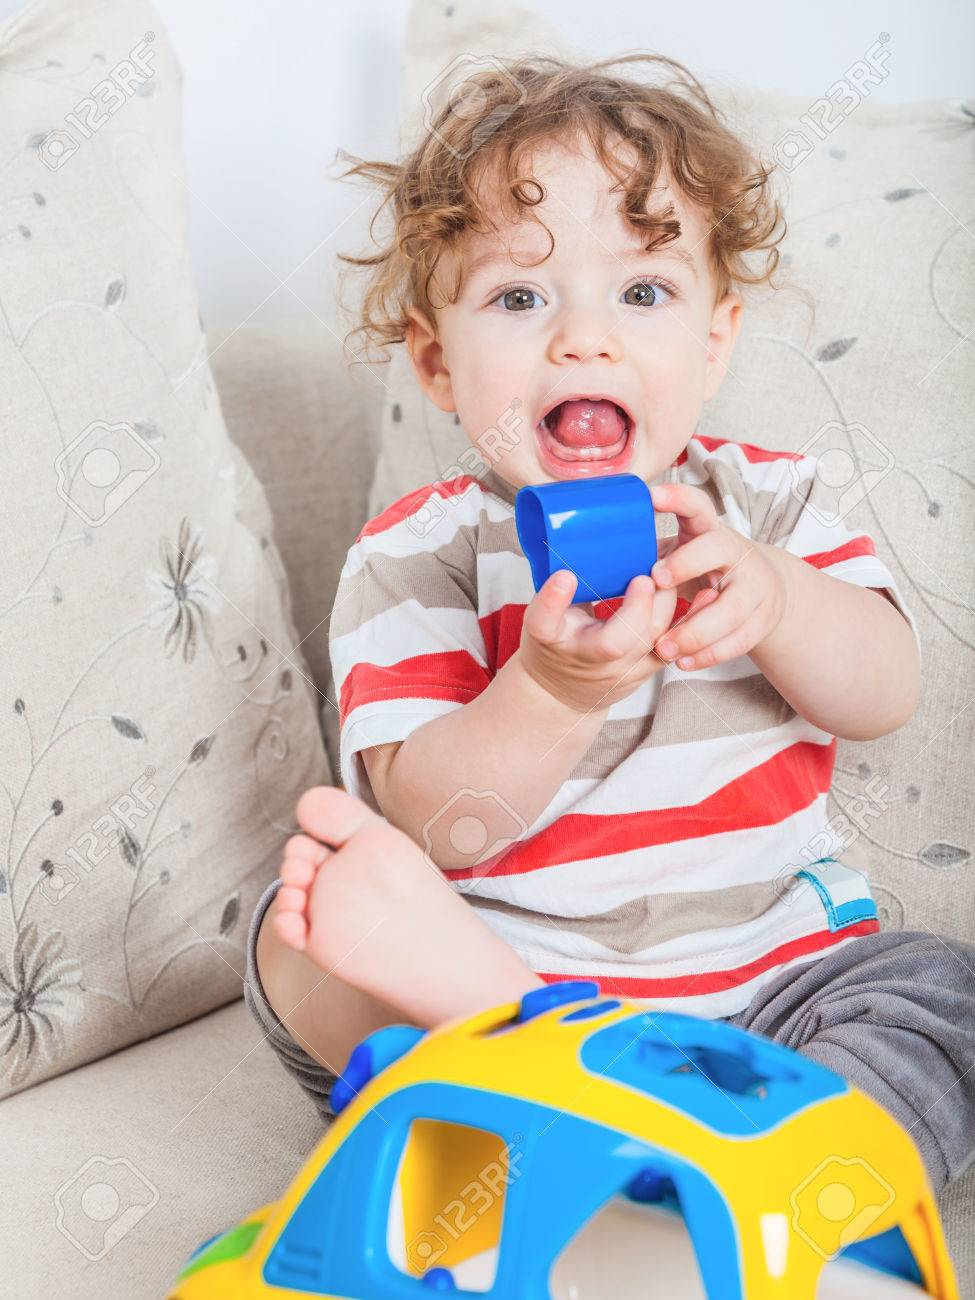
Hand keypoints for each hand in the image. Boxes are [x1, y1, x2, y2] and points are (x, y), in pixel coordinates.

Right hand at [516, 568, 681, 713]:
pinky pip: (670, 648)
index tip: (564, 576)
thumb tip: (589, 536)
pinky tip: (691, 597)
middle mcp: (582, 659)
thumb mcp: (545, 611)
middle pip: (611, 643)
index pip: (543, 623)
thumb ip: (565, 585)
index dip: (552, 601)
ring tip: (669, 577)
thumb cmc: (555, 641)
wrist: (559, 690)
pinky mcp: (642, 673)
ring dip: (664, 608)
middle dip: (635, 609)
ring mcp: (615, 672)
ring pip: (649, 644)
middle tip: (645, 577)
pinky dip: (683, 622)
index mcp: (548, 637)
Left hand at [649, 482, 787, 670]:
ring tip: (662, 647)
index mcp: (711, 530)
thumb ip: (652, 551)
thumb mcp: (684, 550)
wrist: (765, 589)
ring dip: (693, 630)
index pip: (698, 505)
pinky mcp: (761, 620)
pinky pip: (737, 641)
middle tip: (656, 579)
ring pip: (729, 609)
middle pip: (717, 551)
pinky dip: (708, 655)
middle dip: (686, 563)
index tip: (652, 497)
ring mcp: (754, 587)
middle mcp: (736, 553)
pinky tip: (682, 662)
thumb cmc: (706, 568)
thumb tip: (595, 553)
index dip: (678, 498)